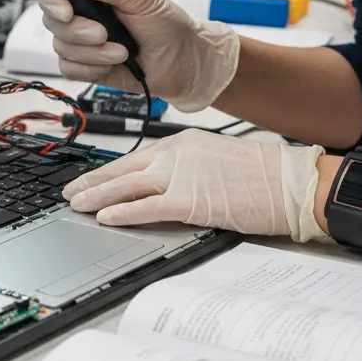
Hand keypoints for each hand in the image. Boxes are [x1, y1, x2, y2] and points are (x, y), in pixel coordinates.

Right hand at [37, 0, 239, 110]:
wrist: (184, 61)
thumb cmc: (167, 25)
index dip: (52, 1)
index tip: (67, 11)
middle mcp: (83, 16)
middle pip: (52, 22)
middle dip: (78, 31)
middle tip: (104, 33)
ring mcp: (83, 43)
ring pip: (61, 48)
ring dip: (93, 53)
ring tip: (121, 50)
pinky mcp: (87, 68)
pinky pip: (69, 70)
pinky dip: (91, 69)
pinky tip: (113, 63)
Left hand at [62, 129, 329, 240]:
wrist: (291, 182)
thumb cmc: (263, 174)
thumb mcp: (216, 158)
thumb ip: (188, 166)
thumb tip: (165, 184)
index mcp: (183, 142)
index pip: (135, 156)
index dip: (108, 170)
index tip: (91, 178)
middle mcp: (177, 154)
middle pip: (123, 168)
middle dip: (93, 182)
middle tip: (70, 192)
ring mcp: (182, 175)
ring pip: (127, 186)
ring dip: (98, 196)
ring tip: (77, 205)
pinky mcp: (191, 200)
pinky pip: (147, 207)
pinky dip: (123, 212)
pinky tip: (106, 218)